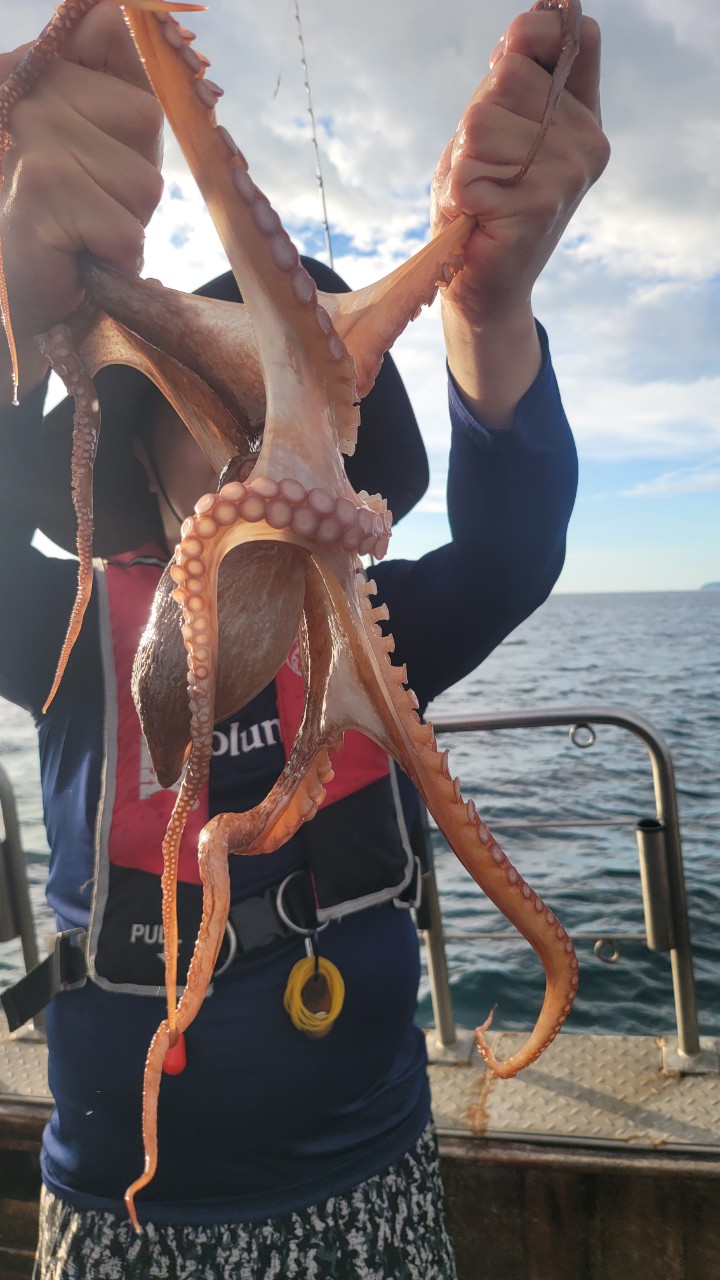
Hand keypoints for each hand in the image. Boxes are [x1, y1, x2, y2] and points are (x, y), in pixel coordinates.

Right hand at [0, 2, 163, 399]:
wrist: (12, 303)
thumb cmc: (65, 226)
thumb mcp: (96, 143)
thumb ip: (114, 78)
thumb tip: (140, 6)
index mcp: (33, 66)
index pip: (115, 29)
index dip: (130, 103)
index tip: (102, 147)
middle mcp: (20, 88)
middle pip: (146, 118)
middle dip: (135, 178)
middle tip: (92, 207)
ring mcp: (27, 136)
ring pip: (143, 182)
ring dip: (125, 223)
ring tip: (83, 234)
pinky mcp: (40, 192)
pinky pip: (126, 230)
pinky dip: (113, 258)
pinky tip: (74, 257)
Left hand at [431, 7, 609, 425]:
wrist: (480, 287)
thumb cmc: (481, 204)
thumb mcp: (494, 129)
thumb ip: (514, 79)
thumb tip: (536, 17)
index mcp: (582, 115)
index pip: (567, 35)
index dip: (525, 41)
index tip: (500, 72)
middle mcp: (586, 139)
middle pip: (509, 76)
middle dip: (477, 120)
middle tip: (485, 168)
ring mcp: (568, 171)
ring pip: (483, 121)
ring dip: (464, 160)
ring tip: (481, 194)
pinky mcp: (540, 202)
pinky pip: (470, 168)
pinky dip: (459, 193)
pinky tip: (478, 218)